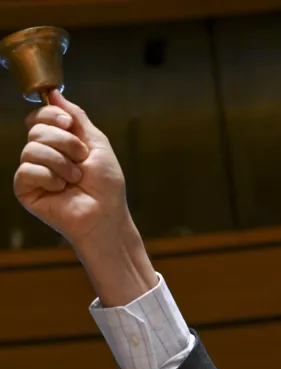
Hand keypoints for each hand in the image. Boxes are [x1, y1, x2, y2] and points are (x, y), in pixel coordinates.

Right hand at [14, 90, 156, 305]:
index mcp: (59, 144)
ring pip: (32, 149)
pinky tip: (61, 189)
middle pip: (36, 129)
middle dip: (65, 142)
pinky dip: (49, 177)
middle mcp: (43, 156)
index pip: (40, 117)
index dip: (51, 115)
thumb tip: (55, 94)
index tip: (69, 124)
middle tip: (81, 160)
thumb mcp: (97, 144)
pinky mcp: (25, 190)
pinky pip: (27, 170)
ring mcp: (33, 173)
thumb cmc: (107, 186)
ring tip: (75, 178)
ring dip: (61, 162)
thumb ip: (77, 117)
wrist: (107, 215)